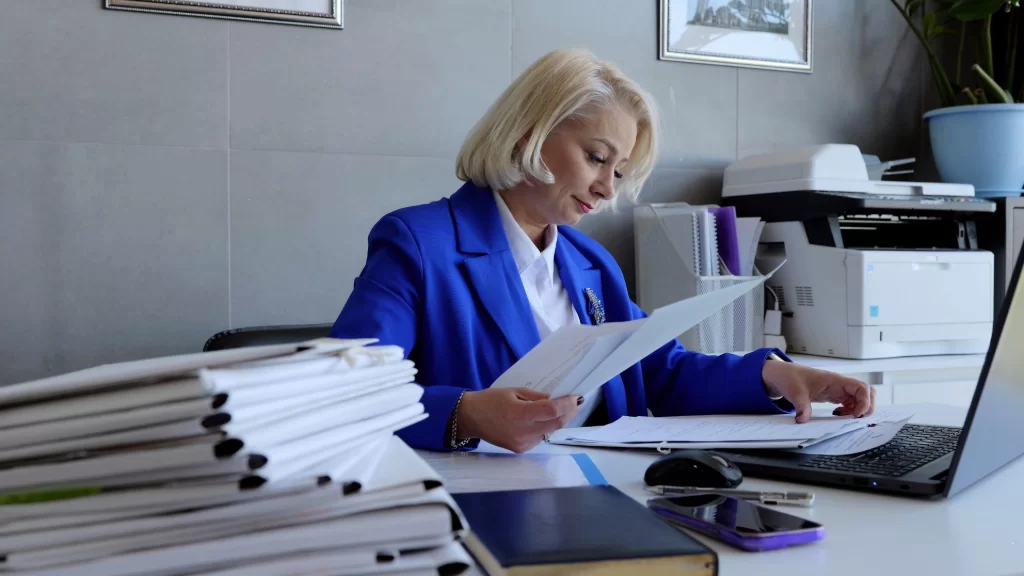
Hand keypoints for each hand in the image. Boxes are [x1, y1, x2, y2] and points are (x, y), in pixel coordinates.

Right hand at [456, 388, 580, 453]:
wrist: (471, 418)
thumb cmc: (491, 400)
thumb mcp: (514, 391)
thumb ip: (537, 397)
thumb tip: (556, 400)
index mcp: (520, 414)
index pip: (552, 411)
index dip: (568, 404)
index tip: (576, 397)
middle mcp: (523, 431)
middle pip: (556, 424)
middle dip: (568, 412)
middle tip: (575, 403)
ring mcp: (523, 443)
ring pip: (550, 432)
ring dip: (558, 421)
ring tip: (560, 409)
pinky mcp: (521, 449)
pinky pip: (540, 438)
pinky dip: (546, 428)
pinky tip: (542, 420)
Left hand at [762, 361, 874, 423]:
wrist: (784, 375)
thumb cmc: (792, 378)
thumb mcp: (796, 394)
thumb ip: (801, 407)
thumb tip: (802, 420)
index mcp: (834, 380)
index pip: (861, 387)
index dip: (865, 401)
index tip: (857, 414)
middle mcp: (840, 384)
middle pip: (867, 392)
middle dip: (868, 406)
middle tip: (857, 418)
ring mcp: (838, 389)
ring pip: (860, 398)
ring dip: (859, 409)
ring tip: (847, 417)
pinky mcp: (834, 395)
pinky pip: (850, 402)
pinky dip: (850, 410)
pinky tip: (838, 414)